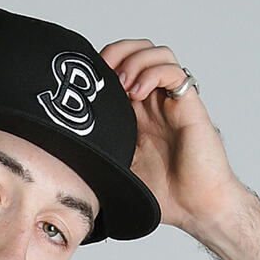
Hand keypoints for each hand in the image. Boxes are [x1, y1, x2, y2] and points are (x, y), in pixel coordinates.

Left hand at [100, 38, 244, 233]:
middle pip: (138, 50)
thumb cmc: (164, 195)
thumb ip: (99, 155)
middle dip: (117, 52)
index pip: (120, 68)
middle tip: (104, 73)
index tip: (87, 80)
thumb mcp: (117, 172)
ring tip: (124, 86)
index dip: (104, 64)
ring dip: (135, 60)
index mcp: (136, 114)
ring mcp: (171, 102)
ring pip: (157, 54)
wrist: (195, 208)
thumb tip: (63, 156)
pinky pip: (174, 71)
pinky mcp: (188, 106)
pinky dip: (154, 72)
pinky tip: (140, 92)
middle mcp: (154, 102)